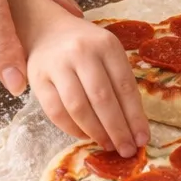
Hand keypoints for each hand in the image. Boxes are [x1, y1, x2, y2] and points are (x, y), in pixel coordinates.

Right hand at [24, 5, 149, 153]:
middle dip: (117, 129)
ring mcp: (57, 64)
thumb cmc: (85, 48)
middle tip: (127, 150)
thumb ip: (119, 83)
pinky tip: (84, 136)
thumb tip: (135, 127)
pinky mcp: (38, 78)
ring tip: (108, 145)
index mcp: (106, 45)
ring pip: (79, 107)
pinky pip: (56, 111)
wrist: (47, 30)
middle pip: (103, 98)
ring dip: (96, 132)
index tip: (142, 139)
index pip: (124, 86)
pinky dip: (72, 129)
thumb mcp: (107, 54)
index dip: (135, 116)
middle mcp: (82, 52)